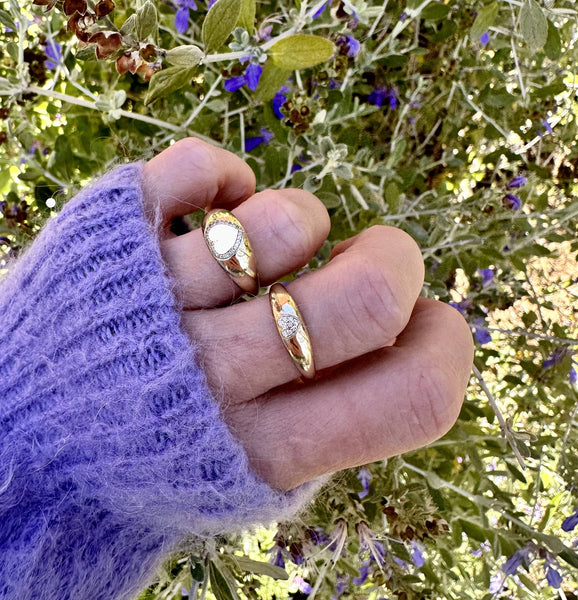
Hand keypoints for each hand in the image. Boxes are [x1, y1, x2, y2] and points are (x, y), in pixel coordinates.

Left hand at [142, 138, 473, 490]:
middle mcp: (214, 383)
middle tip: (359, 260)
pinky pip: (199, 167)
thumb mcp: (264, 466)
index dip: (445, 344)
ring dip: (296, 223)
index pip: (416, 396)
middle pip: (369, 296)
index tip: (419, 319)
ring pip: (283, 222)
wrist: (51, 432)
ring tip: (264, 254)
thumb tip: (414, 316)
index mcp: (271, 452)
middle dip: (393, 258)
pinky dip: (223, 176)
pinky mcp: (109, 240)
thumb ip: (344, 408)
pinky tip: (215, 213)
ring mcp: (156, 305)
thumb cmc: (175, 440)